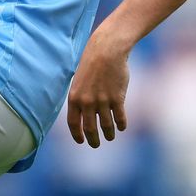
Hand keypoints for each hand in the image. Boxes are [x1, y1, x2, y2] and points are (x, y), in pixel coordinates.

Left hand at [66, 30, 130, 147]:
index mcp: (74, 98)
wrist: (106, 51)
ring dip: (109, 134)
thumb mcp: (79, 81)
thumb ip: (80, 98)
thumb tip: (82, 114)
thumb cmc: (92, 64)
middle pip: (89, 128)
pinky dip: (121, 124)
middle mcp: (87, 102)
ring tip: (110, 136)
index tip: (81, 141)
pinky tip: (122, 127)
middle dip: (93, 139)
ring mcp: (102, 101)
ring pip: (106, 125)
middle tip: (96, 144)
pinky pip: (119, 118)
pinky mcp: (117, 99)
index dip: (77, 135)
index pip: (73, 123)